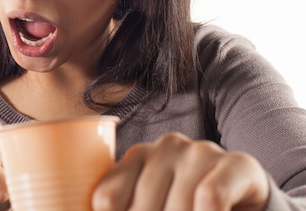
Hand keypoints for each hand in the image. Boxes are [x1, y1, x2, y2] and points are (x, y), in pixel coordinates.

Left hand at [92, 132, 269, 210]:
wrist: (245, 192)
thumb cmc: (188, 203)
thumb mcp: (154, 202)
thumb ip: (129, 204)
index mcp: (137, 156)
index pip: (106, 199)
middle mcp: (165, 147)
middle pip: (141, 208)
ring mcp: (199, 152)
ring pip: (176, 207)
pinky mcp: (234, 164)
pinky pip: (209, 196)